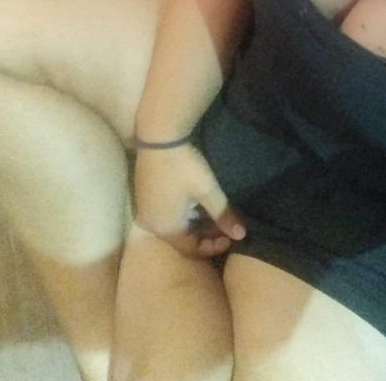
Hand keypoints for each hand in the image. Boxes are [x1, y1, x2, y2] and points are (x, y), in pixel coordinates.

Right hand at [134, 142, 245, 257]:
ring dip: (194, 222)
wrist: (159, 136)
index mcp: (165, 229)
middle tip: (225, 224)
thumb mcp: (207, 191)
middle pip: (181, 238)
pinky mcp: (144, 194)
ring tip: (214, 213)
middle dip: (205, 234)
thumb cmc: (184, 167)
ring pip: (174, 224)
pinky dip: (183, 213)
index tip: (231, 237)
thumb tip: (241, 235)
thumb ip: (223, 215)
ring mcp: (145, 209)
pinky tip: (196, 202)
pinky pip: (166, 213)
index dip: (213, 247)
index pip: (191, 249)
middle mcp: (151, 224)